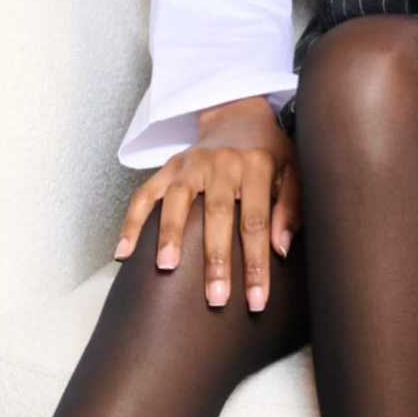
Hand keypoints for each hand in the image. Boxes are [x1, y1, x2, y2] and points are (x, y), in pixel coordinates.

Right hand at [113, 97, 299, 312]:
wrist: (238, 116)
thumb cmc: (270, 153)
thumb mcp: (294, 172)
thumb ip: (290, 208)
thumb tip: (280, 248)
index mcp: (256, 166)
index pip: (256, 223)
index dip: (256, 264)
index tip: (256, 300)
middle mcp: (220, 164)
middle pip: (217, 215)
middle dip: (215, 260)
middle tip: (215, 298)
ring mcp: (189, 165)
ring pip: (176, 202)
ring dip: (170, 235)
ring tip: (166, 268)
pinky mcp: (166, 169)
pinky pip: (144, 196)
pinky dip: (131, 223)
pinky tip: (123, 253)